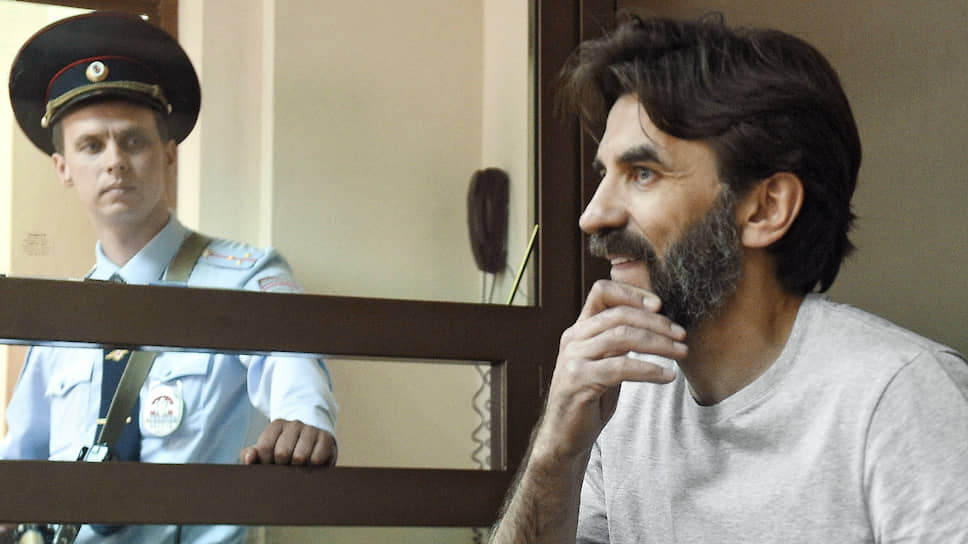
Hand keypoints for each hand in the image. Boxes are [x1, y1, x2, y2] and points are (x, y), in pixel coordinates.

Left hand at [240, 419, 336, 465]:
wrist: (312, 444)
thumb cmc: (283, 451)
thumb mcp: (265, 452)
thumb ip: (251, 455)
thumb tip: (249, 459)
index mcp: (276, 425)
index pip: (264, 447)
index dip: (265, 463)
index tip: (270, 465)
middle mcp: (294, 424)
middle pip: (282, 453)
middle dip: (281, 467)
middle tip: (284, 468)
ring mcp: (311, 430)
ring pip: (300, 457)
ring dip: (297, 469)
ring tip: (297, 468)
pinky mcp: (326, 438)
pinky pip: (316, 459)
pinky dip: (312, 467)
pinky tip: (310, 466)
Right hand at [532, 280, 686, 465]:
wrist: (565, 436)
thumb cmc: (590, 398)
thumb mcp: (604, 362)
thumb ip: (618, 341)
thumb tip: (655, 322)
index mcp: (579, 329)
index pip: (602, 292)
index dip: (631, 293)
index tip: (659, 305)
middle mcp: (574, 338)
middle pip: (619, 314)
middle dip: (656, 322)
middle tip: (682, 334)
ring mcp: (574, 359)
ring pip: (623, 337)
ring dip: (659, 344)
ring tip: (681, 352)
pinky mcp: (580, 381)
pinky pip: (621, 368)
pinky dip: (650, 370)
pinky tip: (667, 376)